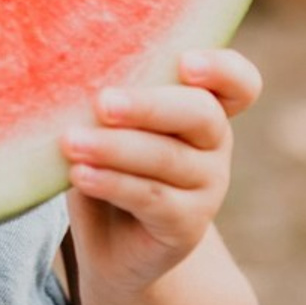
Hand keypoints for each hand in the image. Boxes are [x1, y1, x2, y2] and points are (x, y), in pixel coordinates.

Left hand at [60, 48, 261, 293]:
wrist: (112, 240)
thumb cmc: (105, 156)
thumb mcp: (105, 119)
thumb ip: (104, 93)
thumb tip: (68, 67)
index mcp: (200, 101)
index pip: (237, 81)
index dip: (221, 69)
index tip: (186, 63)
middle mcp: (214, 140)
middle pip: (199, 113)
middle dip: (148, 106)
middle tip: (102, 103)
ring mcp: (208, 185)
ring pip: (166, 157)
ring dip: (114, 147)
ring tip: (71, 142)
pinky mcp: (188, 224)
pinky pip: (152, 197)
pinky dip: (112, 182)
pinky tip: (79, 174)